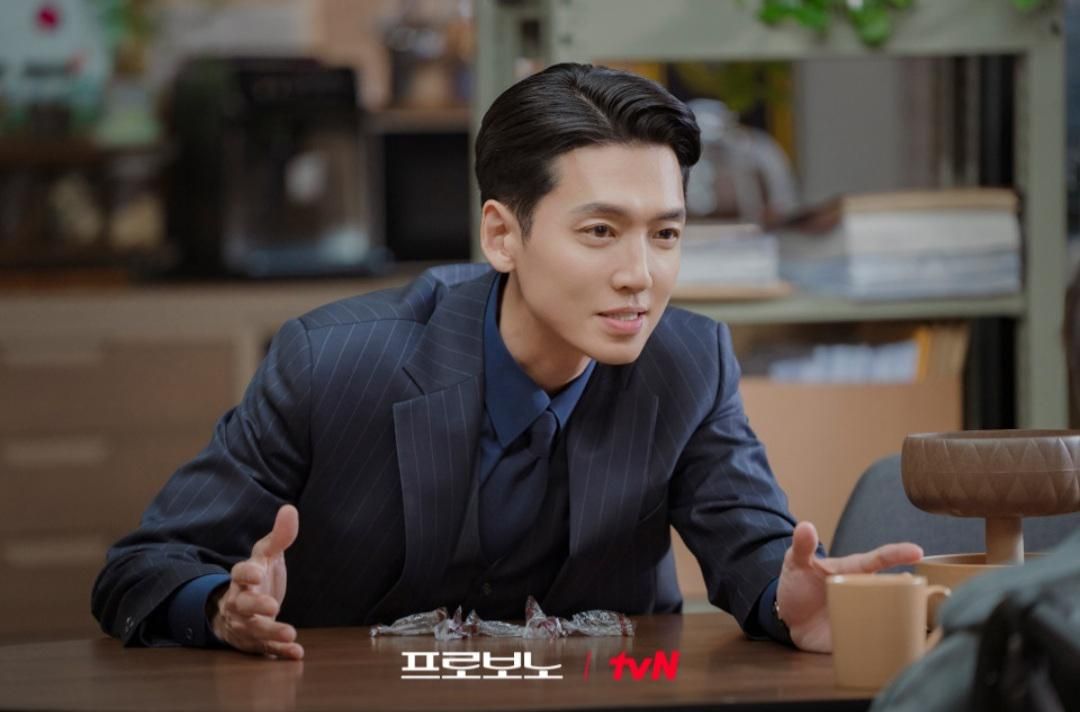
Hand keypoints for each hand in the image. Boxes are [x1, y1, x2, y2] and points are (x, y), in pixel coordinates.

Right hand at [209, 504, 303, 658]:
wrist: (239, 611)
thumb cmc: (257, 578)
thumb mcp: (267, 556)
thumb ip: (279, 536)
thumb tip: (290, 509)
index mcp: (243, 579)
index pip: (239, 574)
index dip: (246, 574)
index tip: (256, 573)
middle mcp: (240, 603)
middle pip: (242, 605)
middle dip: (255, 606)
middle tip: (272, 606)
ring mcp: (246, 624)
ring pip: (254, 630)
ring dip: (271, 632)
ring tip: (291, 633)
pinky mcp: (255, 643)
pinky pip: (265, 649)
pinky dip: (278, 651)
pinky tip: (295, 652)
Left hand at [777, 521, 922, 652]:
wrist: (788, 619)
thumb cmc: (798, 585)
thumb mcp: (796, 563)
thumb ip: (802, 546)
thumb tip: (805, 526)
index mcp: (854, 570)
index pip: (878, 560)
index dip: (897, 554)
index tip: (917, 551)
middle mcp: (865, 591)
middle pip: (893, 589)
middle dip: (910, 590)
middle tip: (918, 592)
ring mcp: (865, 613)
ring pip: (893, 613)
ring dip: (905, 617)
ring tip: (914, 621)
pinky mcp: (860, 636)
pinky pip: (880, 639)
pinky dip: (891, 642)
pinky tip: (903, 646)